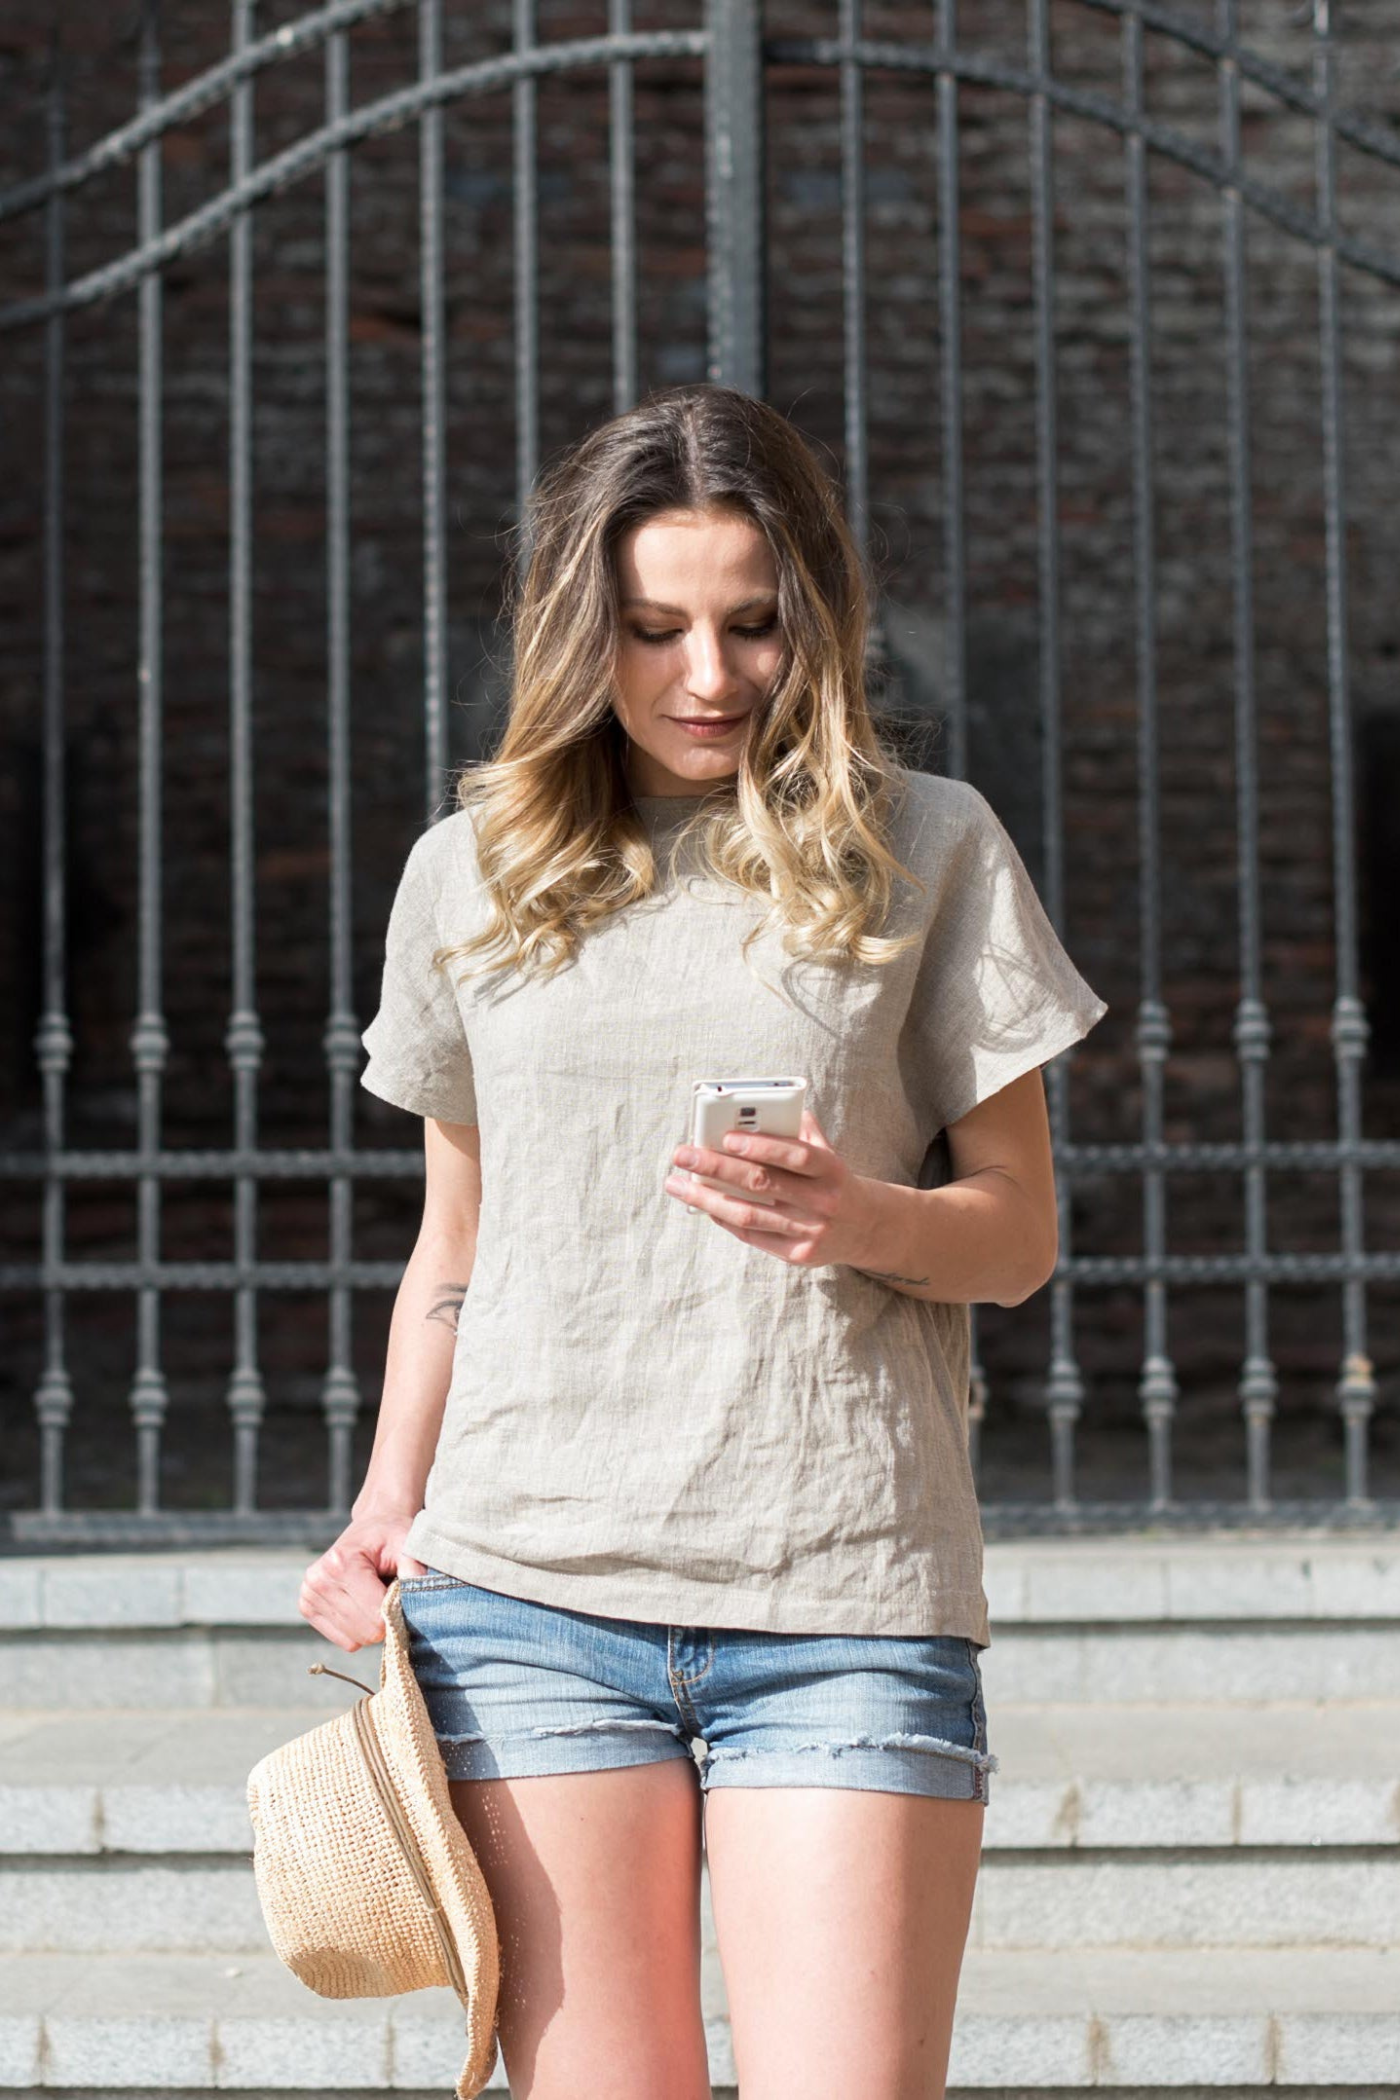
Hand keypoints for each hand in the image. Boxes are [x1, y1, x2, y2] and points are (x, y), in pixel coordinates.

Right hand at [298, 1512, 428, 1653]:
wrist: (372, 1525)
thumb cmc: (392, 1536)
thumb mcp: (408, 1546)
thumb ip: (415, 1574)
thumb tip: (421, 1606)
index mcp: (341, 1563)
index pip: (376, 1617)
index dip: (398, 1612)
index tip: (403, 1595)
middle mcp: (319, 1580)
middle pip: (366, 1632)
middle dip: (385, 1620)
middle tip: (390, 1594)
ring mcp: (308, 1595)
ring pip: (354, 1641)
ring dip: (372, 1625)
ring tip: (374, 1595)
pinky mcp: (307, 1608)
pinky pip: (344, 1641)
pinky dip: (358, 1629)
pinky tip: (361, 1604)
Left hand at [662, 1106, 876, 1269]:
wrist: (867, 1227)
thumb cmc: (833, 1180)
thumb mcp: (828, 1153)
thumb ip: (799, 1131)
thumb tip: (758, 1111)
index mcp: (832, 1169)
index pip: (795, 1155)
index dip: (761, 1145)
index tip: (725, 1137)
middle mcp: (823, 1201)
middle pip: (762, 1183)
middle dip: (716, 1167)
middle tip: (683, 1155)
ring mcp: (810, 1231)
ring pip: (748, 1214)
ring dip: (706, 1199)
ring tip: (677, 1184)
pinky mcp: (798, 1255)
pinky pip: (752, 1236)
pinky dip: (724, 1219)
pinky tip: (703, 1206)